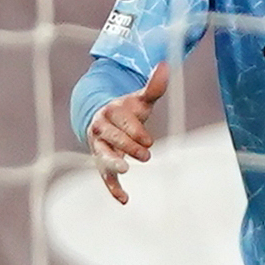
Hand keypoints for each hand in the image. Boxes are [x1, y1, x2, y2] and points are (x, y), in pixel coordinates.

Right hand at [88, 63, 170, 203]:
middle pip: (112, 139)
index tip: (149, 140)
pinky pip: (104, 176)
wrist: (105, 118)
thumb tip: (167, 64)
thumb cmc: (127, 109)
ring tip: (125, 171)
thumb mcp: (141, 98)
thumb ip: (153, 86)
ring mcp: (98, 146)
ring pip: (102, 155)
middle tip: (147, 154)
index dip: (135, 131)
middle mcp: (100, 129)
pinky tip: (125, 200)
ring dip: (113, 163)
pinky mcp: (101, 162)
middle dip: (128, 146)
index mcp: (110, 112)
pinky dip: (113, 188)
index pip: (122, 123)